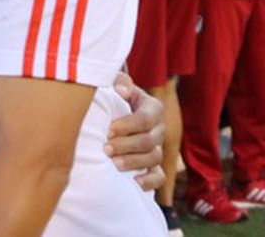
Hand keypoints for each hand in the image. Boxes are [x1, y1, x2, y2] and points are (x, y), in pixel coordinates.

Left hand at [106, 72, 166, 190]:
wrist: (109, 114)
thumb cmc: (110, 97)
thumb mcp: (115, 84)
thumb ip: (119, 81)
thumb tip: (122, 90)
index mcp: (152, 108)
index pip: (146, 118)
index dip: (128, 125)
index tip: (108, 130)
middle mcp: (158, 129)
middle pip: (149, 140)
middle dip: (127, 145)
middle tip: (106, 148)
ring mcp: (157, 148)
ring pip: (154, 158)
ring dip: (133, 162)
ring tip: (113, 164)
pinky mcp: (153, 166)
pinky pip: (158, 177)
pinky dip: (149, 182)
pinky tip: (134, 182)